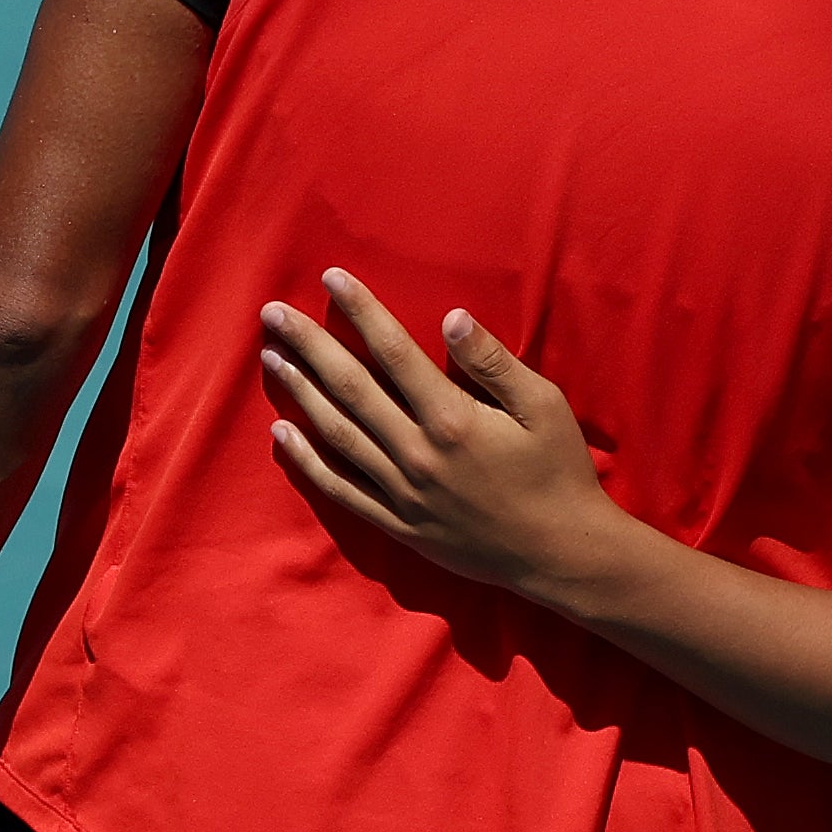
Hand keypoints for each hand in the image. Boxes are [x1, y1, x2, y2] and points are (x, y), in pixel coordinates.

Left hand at [260, 270, 630, 598]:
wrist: (560, 553)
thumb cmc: (559, 472)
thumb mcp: (544, 406)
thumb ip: (493, 362)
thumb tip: (451, 318)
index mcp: (452, 418)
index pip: (393, 351)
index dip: (360, 310)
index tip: (330, 278)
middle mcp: (417, 453)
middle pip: (350, 388)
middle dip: (309, 345)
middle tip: (271, 314)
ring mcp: (402, 492)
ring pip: (337, 433)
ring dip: (299, 392)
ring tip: (270, 358)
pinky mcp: (398, 524)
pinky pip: (340, 489)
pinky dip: (307, 461)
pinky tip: (282, 432)